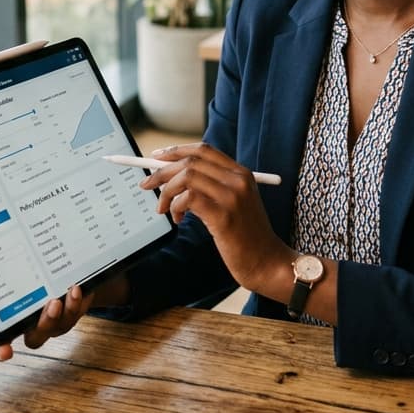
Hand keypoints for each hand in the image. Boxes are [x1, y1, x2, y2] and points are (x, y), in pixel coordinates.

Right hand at [0, 274, 127, 363]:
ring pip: (60, 326)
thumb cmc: (11, 277)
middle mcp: (30, 326)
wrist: (45, 262)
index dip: (0, 351)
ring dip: (65, 313)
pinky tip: (76, 289)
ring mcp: (53, 318)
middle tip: (50, 306)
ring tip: (65, 295)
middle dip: (44, 325)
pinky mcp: (72, 307)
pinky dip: (78, 303)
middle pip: (36, 338)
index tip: (4, 352)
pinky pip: (77, 311)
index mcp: (7, 323)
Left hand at [142, 142, 291, 295]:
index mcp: (241, 173)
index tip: (156, 158)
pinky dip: (176, 206)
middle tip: (146, 184)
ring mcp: (232, 197)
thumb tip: (173, 175)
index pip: (203, 150)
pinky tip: (178, 219)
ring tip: (165, 209)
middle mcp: (238, 180)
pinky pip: (189, 198)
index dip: (176, 151)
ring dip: (167, 191)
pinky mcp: (224, 216)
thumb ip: (213, 186)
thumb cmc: (246, 235)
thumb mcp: (236, 202)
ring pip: (187, 177)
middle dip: (162, 171)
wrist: (267, 262)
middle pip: (191, 161)